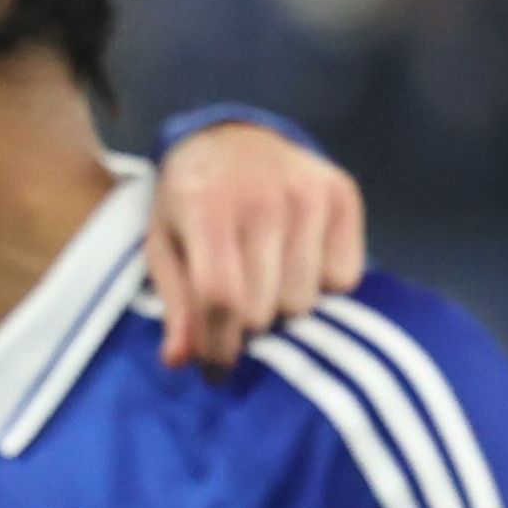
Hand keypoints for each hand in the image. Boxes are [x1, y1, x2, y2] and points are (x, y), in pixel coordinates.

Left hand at [146, 118, 365, 373]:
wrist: (232, 137)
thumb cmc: (191, 203)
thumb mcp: (164, 247)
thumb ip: (175, 303)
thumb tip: (180, 361)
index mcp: (207, 207)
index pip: (221, 298)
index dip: (218, 346)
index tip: (216, 370)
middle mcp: (263, 197)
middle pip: (264, 309)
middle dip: (245, 326)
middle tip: (235, 311)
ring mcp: (308, 193)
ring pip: (304, 300)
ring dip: (281, 306)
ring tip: (264, 282)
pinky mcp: (342, 194)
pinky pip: (343, 278)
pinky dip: (321, 284)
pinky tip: (297, 262)